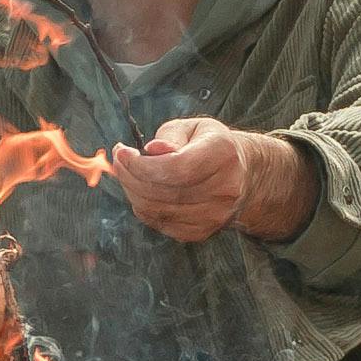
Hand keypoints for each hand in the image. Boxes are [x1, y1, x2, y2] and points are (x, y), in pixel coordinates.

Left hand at [112, 114, 300, 244]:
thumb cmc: (210, 145)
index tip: (121, 152)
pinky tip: (143, 191)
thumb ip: (170, 135)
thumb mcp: (193, 128)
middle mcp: (225, 189)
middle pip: (164, 191)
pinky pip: (160, 223)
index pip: (177, 167)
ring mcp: (215, 215)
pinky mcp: (202, 232)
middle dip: (131, 176)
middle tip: (119, 162)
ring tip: (128, 174)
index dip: (142, 164)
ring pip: (158, 210)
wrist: (242, 175)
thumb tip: (151, 151)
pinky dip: (143, 208)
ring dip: (133, 192)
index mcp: (223, 155)